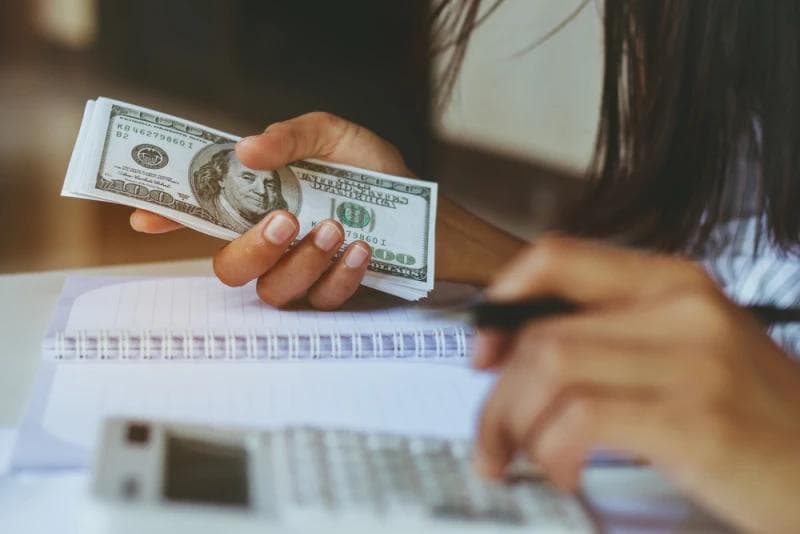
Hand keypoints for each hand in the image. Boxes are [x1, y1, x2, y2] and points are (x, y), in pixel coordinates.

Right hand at [131, 112, 410, 308]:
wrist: (428, 213)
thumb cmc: (376, 175)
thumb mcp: (336, 137)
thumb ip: (291, 138)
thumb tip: (244, 150)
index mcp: (262, 201)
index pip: (206, 214)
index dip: (172, 217)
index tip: (146, 217)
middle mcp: (273, 243)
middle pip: (229, 266)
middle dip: (253, 247)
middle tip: (285, 219)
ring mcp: (300, 275)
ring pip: (272, 290)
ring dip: (303, 260)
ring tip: (337, 227)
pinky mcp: (331, 298)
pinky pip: (321, 301)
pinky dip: (341, 275)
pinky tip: (363, 249)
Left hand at [472, 235, 799, 532]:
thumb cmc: (755, 416)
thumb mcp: (690, 351)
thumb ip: (614, 337)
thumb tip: (518, 353)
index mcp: (673, 282)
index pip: (557, 258)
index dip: (502, 298)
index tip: (483, 351)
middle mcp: (682, 309)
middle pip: (542, 331)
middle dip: (497, 394)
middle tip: (491, 435)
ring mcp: (693, 361)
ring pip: (550, 368)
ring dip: (513, 424)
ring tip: (515, 457)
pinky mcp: (697, 420)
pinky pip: (582, 419)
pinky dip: (552, 450)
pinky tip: (560, 471)